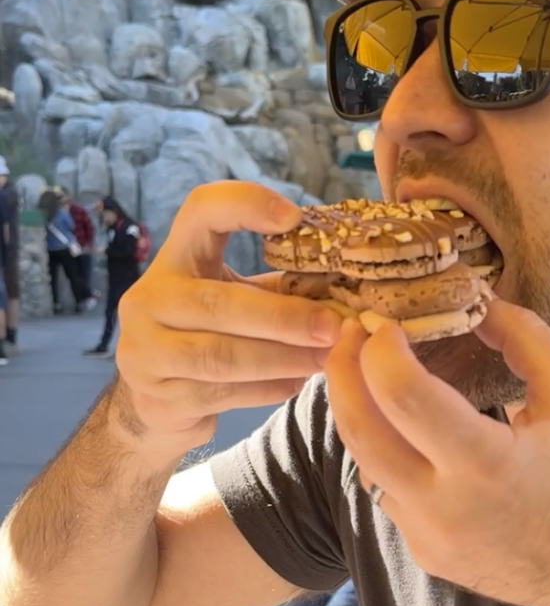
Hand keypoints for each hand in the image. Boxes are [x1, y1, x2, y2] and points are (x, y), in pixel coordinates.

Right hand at [114, 182, 341, 453]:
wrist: (156, 401)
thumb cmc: (209, 336)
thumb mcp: (235, 299)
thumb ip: (277, 289)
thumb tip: (349, 289)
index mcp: (176, 259)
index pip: (199, 211)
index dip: (243, 204)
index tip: (294, 218)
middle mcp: (149, 299)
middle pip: (220, 303)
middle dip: (284, 318)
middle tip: (333, 328)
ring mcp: (145, 351)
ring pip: (220, 355)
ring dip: (281, 359)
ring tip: (324, 360)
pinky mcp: (156, 397)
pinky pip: (221, 393)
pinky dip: (266, 389)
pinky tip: (296, 383)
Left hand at [324, 298, 549, 605]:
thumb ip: (524, 337)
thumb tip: (476, 301)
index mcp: (486, 462)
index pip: (402, 394)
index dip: (380, 349)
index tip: (381, 322)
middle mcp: (444, 505)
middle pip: (360, 429)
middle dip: (342, 372)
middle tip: (349, 335)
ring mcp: (427, 535)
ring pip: (364, 461)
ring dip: (358, 411)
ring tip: (367, 372)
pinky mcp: (422, 551)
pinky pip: (386, 491)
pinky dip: (387, 452)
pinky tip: (405, 429)